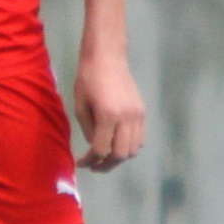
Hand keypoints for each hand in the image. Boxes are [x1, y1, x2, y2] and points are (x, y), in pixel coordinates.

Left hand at [73, 45, 145, 170]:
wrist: (107, 57)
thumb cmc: (87, 78)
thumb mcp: (80, 105)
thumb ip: (88, 129)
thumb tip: (95, 147)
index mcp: (108, 116)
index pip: (101, 149)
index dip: (90, 160)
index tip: (81, 163)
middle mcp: (127, 119)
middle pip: (120, 154)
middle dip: (106, 164)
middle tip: (94, 165)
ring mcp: (138, 116)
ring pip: (133, 149)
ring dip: (119, 157)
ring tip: (105, 157)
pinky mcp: (143, 112)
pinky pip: (140, 138)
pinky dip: (129, 147)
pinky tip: (116, 144)